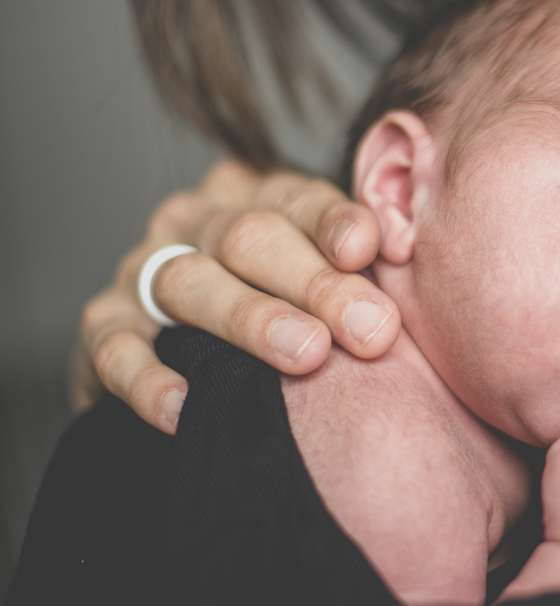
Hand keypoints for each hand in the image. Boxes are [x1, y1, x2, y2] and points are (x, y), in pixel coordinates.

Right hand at [78, 160, 400, 433]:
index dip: (333, 221)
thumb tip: (408, 252)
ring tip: (306, 356)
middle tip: (368, 330)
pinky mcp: (104, 325)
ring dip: (250, 319)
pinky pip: (116, 347)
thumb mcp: (326, 278)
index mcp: (256, 198)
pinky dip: (148, 377)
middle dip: (314, 283)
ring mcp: (143, 269)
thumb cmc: (289, 314)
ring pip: (190, 281)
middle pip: (251, 237)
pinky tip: (185, 408)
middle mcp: (196, 223)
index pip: (297, 198)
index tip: (367, 250)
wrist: (189, 361)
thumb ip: (362, 268)